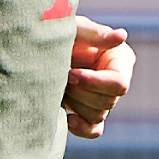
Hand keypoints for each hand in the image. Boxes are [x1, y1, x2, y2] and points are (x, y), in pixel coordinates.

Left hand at [64, 15, 133, 138]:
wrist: (36, 49)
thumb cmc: (57, 31)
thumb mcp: (74, 28)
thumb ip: (96, 34)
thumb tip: (122, 36)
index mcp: (119, 59)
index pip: (119, 83)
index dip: (95, 83)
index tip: (70, 73)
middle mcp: (115, 81)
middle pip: (108, 102)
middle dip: (80, 92)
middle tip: (60, 76)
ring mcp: (103, 98)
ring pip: (98, 116)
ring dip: (75, 103)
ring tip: (60, 85)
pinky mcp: (89, 113)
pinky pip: (94, 130)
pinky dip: (81, 127)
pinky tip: (66, 117)